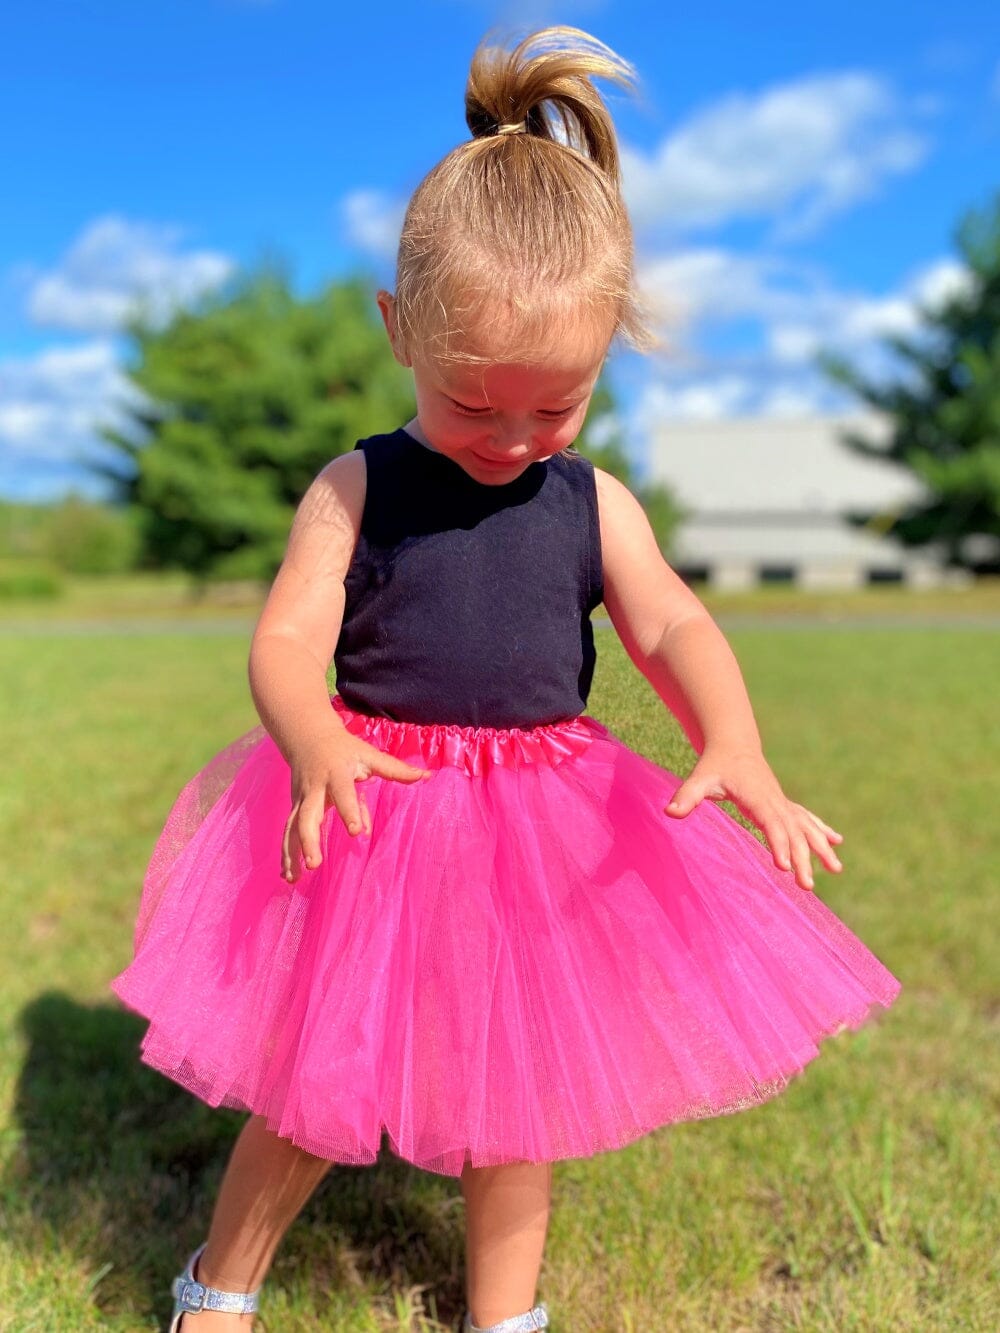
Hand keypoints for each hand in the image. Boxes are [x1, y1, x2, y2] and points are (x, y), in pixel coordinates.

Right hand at [281, 726, 430, 881]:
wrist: (308, 738)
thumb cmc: (345, 749)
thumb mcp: (369, 754)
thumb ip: (395, 769)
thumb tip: (426, 776)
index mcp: (336, 774)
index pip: (342, 793)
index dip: (348, 811)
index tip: (355, 832)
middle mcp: (315, 788)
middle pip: (308, 815)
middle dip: (309, 840)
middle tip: (315, 863)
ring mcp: (301, 799)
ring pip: (292, 827)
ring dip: (292, 852)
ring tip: (294, 878)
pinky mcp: (294, 807)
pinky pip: (288, 831)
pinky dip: (286, 853)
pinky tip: (288, 876)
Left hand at [664, 747, 842, 891]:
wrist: (733, 745)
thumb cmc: (715, 765)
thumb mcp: (699, 778)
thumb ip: (687, 796)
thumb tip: (670, 811)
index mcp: (757, 797)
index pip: (772, 823)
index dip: (779, 844)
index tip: (784, 867)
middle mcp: (775, 801)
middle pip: (793, 832)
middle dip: (803, 858)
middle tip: (807, 886)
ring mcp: (782, 802)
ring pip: (806, 827)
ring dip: (821, 847)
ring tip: (836, 869)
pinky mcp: (783, 804)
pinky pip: (806, 818)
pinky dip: (822, 830)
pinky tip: (836, 842)